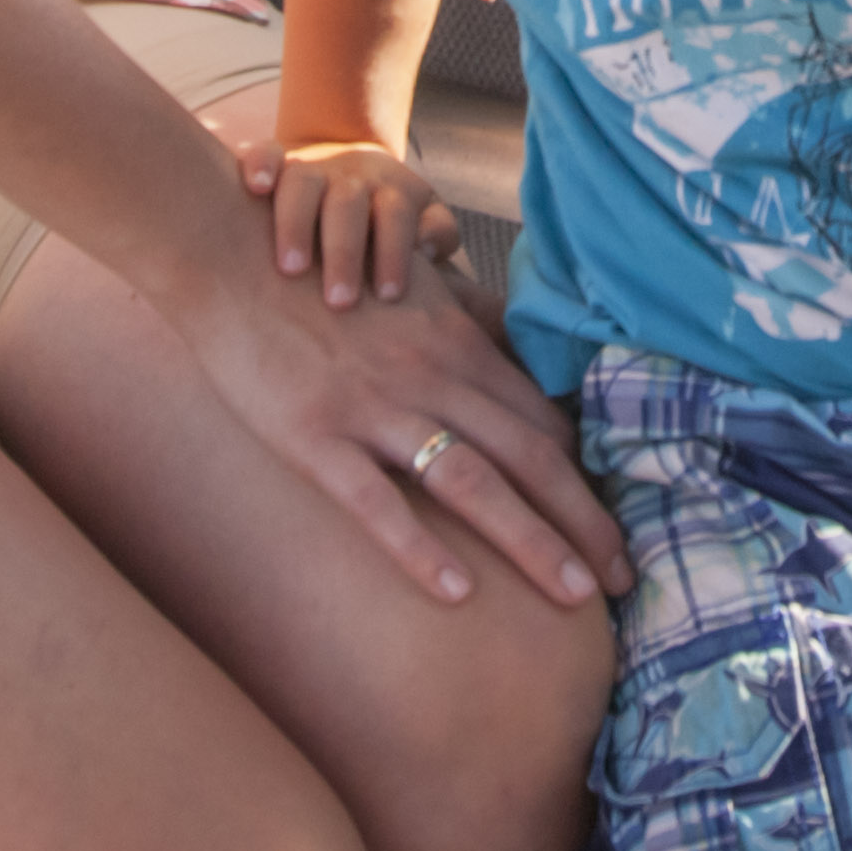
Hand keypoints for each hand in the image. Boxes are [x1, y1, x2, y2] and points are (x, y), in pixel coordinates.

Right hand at [175, 246, 622, 611]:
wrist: (225, 254)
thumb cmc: (316, 273)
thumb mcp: (402, 285)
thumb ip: (460, 317)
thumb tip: (508, 342)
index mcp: (453, 345)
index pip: (541, 419)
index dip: (589, 476)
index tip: (621, 526)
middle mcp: (428, 376)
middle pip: (529, 456)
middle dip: (585, 522)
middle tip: (626, 581)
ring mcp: (372, 409)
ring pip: (472, 481)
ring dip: (532, 540)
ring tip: (576, 596)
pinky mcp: (315, 437)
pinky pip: (378, 502)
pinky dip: (421, 547)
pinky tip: (459, 592)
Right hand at [242, 130, 466, 304]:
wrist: (352, 169)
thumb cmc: (387, 218)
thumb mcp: (423, 220)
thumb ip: (437, 233)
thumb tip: (427, 248)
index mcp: (391, 192)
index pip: (396, 216)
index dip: (394, 252)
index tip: (390, 295)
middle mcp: (351, 177)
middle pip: (348, 204)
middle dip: (344, 251)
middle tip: (340, 301)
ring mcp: (313, 167)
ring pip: (303, 182)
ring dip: (296, 222)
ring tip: (291, 268)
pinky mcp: (279, 160)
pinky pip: (266, 152)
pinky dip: (259, 164)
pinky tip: (255, 186)